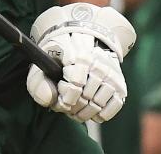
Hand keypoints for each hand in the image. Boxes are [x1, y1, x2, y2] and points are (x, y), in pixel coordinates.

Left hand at [26, 3, 135, 122]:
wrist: (84, 45)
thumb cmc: (61, 57)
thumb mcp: (44, 63)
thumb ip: (38, 82)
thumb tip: (50, 100)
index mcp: (79, 55)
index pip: (76, 84)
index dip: (65, 98)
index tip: (59, 100)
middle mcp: (99, 65)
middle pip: (86, 97)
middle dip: (73, 107)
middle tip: (66, 107)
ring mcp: (112, 75)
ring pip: (99, 104)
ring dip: (85, 113)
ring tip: (75, 111)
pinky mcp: (121, 85)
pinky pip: (113, 107)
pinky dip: (100, 115)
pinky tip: (90, 112)